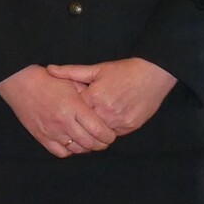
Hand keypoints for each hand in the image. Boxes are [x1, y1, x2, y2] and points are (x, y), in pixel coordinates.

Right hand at [0, 65, 118, 157]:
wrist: (21, 84)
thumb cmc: (49, 81)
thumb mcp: (72, 82)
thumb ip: (88, 95)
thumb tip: (101, 108)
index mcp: (74, 107)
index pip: (97, 129)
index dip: (108, 136)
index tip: (111, 135)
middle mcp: (64, 122)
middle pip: (89, 142)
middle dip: (101, 145)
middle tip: (105, 141)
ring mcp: (52, 132)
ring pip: (76, 150)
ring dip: (87, 149)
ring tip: (92, 143)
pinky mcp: (42, 137)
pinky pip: (60, 152)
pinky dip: (70, 151)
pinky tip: (74, 144)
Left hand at [46, 58, 176, 135]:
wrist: (154, 73)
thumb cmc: (124, 70)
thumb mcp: (98, 69)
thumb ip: (72, 72)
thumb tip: (49, 69)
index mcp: (95, 96)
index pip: (74, 113)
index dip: (69, 114)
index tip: (65, 113)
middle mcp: (106, 111)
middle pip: (84, 128)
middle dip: (79, 127)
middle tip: (75, 127)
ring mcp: (119, 121)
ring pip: (99, 135)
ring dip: (94, 133)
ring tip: (90, 128)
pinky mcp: (130, 127)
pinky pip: (113, 134)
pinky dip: (108, 132)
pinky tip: (105, 126)